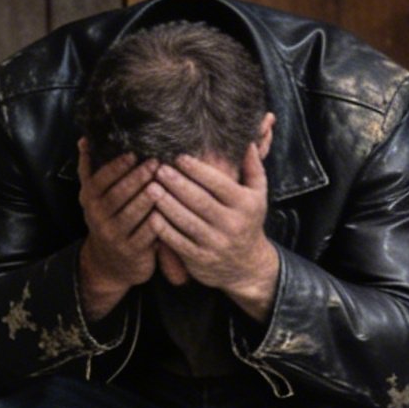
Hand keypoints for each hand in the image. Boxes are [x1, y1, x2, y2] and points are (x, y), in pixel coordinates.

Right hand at [77, 142, 159, 320]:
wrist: (109, 265)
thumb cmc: (108, 221)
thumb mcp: (93, 197)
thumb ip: (90, 169)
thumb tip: (84, 139)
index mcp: (90, 201)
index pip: (100, 180)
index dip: (116, 167)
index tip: (134, 153)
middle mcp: (98, 218)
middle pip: (118, 195)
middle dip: (137, 178)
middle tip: (155, 162)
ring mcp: (114, 236)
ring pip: (132, 214)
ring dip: (148, 197)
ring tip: (163, 182)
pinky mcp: (132, 252)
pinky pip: (146, 234)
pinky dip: (157, 221)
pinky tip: (170, 208)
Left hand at [148, 143, 279, 319]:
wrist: (247, 266)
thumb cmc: (247, 222)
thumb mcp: (258, 195)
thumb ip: (253, 168)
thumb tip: (249, 140)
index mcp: (245, 204)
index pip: (218, 183)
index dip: (197, 170)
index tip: (178, 157)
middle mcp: (231, 224)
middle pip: (199, 200)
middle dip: (177, 183)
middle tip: (158, 169)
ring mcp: (215, 243)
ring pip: (186, 221)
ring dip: (166, 204)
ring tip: (150, 187)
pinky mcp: (200, 259)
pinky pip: (178, 242)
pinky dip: (163, 229)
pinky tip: (151, 214)